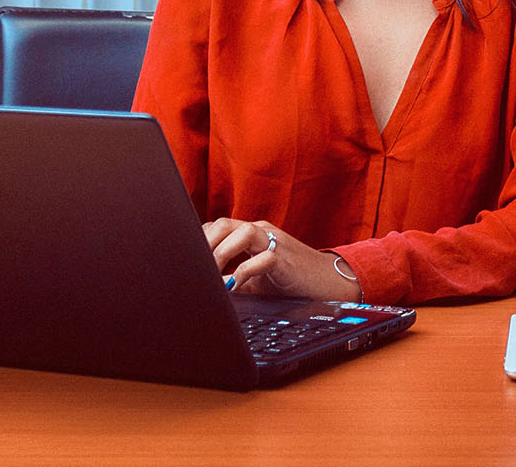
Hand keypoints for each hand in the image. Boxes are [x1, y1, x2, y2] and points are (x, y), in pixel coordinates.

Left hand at [203, 218, 362, 301]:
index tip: (185, 259)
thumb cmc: (291, 282)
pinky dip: (243, 273)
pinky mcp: (286, 259)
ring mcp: (274, 242)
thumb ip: (233, 278)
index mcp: (251, 233)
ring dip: (219, 255)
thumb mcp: (256, 279)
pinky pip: (262, 258)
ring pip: (240, 233)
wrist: (330, 283)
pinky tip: (234, 287)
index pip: (217, 226)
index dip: (198, 240)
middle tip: (193, 268)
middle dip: (204, 244)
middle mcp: (261, 232)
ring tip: (210, 277)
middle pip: (223, 224)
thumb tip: (205, 291)